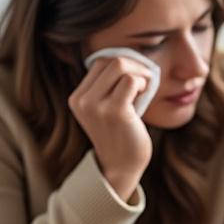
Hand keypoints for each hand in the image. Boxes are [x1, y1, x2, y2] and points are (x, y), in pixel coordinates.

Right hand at [68, 55, 153, 199]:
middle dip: (134, 65)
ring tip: (145, 89)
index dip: (123, 63)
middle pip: (110, 60)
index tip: (136, 76)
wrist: (121, 166)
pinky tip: (145, 95)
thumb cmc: (120, 134)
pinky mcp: (115, 112)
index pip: (99, 61)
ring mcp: (96, 106)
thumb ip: (108, 86)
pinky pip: (132, 81)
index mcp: (77, 98)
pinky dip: (143, 83)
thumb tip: (129, 57)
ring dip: (140, 73)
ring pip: (120, 65)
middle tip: (146, 80)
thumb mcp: (105, 108)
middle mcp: (82, 101)